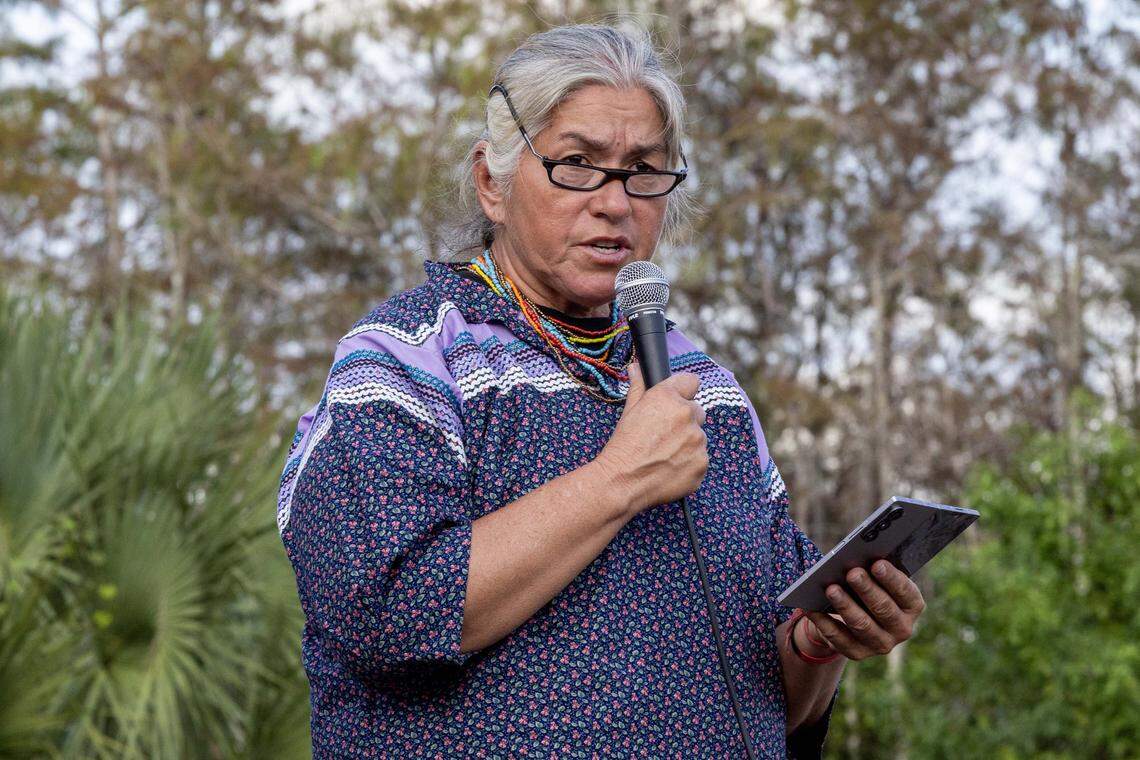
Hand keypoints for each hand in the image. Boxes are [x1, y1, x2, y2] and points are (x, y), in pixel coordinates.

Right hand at [593, 362, 707, 514]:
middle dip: (685, 420)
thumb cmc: (623, 445)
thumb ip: (639, 387)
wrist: (622, 482)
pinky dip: (689, 463)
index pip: (691, 381)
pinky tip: (670, 468)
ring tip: (664, 455)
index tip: (676, 401)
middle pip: (697, 410)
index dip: (683, 391)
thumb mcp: (629, 412)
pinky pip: (700, 459)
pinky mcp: (702, 464)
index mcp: (668, 397)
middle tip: (664, 434)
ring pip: (699, 437)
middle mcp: (687, 415)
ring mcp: (698, 441)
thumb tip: (636, 368)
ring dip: (688, 443)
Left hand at [802, 560, 924, 660]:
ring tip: (831, 589)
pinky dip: (824, 622)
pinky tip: (812, 608)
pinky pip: (839, 638)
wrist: (857, 616)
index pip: (906, 592)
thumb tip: (855, 561)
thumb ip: (873, 571)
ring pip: (862, 625)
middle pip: (884, 609)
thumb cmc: (869, 588)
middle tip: (852, 573)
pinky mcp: (858, 653)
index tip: (877, 563)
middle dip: (867, 590)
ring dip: (846, 606)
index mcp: (912, 606)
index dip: (892, 578)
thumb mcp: (877, 579)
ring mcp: (881, 644)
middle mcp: (902, 629)